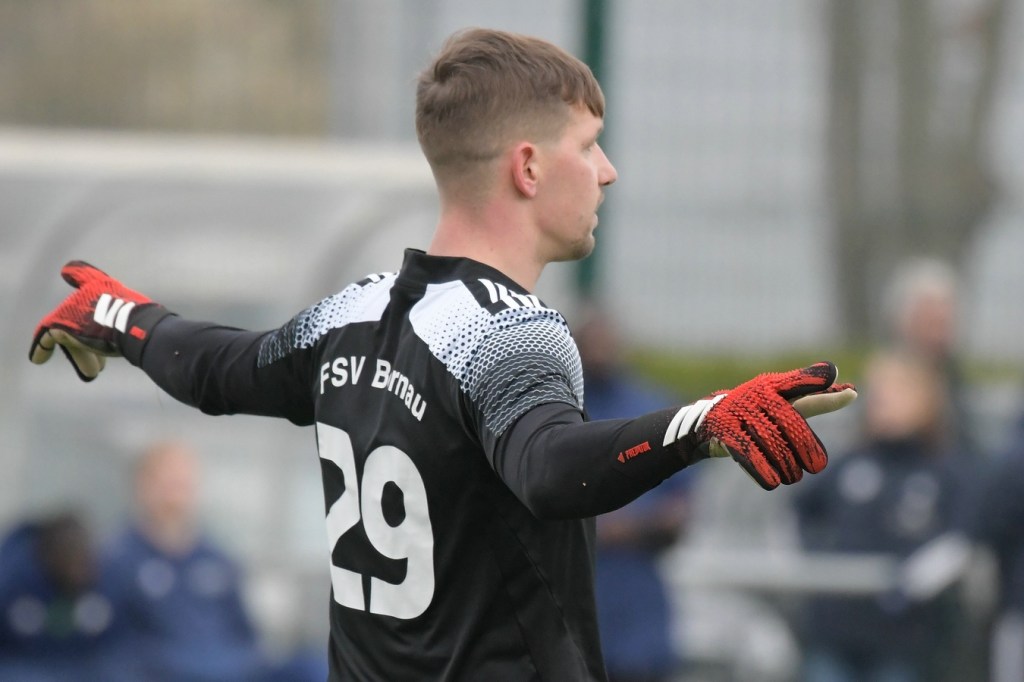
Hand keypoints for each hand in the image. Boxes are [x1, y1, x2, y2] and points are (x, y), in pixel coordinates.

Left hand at [29, 261, 155, 380]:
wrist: (138, 329)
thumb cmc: (146, 325)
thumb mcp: (139, 318)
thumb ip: (133, 323)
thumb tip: (134, 337)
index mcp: (105, 286)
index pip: (85, 274)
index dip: (76, 273)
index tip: (66, 272)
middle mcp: (86, 292)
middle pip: (81, 319)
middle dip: (89, 344)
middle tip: (99, 366)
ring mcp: (73, 307)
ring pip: (70, 334)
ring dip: (82, 354)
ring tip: (94, 371)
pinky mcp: (61, 323)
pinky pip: (45, 337)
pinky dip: (41, 349)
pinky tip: (37, 360)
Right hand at [664, 362, 856, 489]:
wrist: (708, 422)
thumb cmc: (753, 408)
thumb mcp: (778, 395)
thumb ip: (811, 391)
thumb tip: (853, 390)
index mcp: (772, 387)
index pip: (802, 390)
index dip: (826, 396)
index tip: (852, 395)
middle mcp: (756, 397)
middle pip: (793, 429)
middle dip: (808, 452)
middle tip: (816, 467)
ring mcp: (740, 415)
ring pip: (776, 448)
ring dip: (788, 468)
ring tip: (792, 476)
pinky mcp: (727, 434)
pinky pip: (753, 458)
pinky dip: (767, 474)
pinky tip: (774, 481)